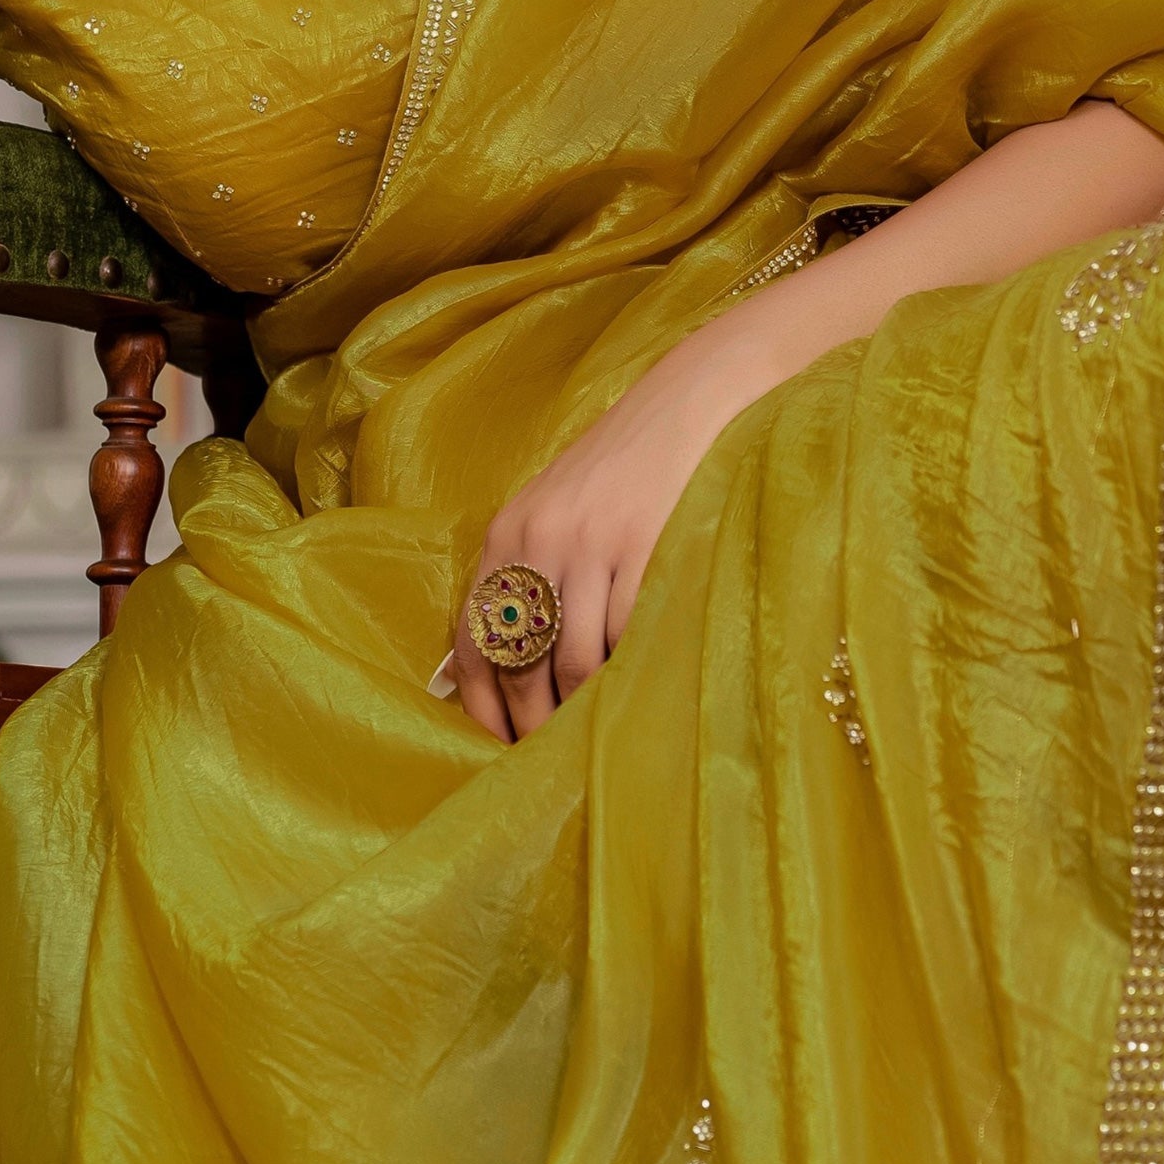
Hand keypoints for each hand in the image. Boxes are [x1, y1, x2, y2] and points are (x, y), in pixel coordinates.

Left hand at [447, 322, 778, 741]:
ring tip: (593, 735)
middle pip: (521, 660)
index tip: (494, 746)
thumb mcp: (558, 509)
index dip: (481, 702)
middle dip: (531, 721)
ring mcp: (593, 545)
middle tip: (548, 759)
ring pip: (574, 659)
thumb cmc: (625, 467)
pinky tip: (635, 692)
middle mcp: (539, 539)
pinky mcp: (645, 548)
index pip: (473, 635)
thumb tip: (517, 662)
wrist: (689, 403)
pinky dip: (627, 672)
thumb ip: (533, 568)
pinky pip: (627, 634)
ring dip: (581, 707)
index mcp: (508, 532)